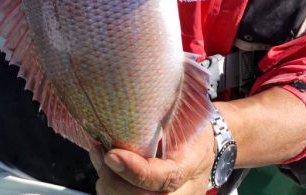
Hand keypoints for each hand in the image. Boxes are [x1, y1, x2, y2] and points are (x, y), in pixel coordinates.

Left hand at [89, 124, 214, 194]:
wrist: (204, 146)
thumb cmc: (190, 127)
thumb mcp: (181, 118)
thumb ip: (156, 123)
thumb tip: (123, 117)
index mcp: (191, 164)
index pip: (165, 178)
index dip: (136, 171)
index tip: (112, 155)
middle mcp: (185, 190)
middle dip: (115, 181)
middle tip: (101, 154)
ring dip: (110, 186)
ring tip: (101, 159)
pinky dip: (112, 190)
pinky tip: (107, 171)